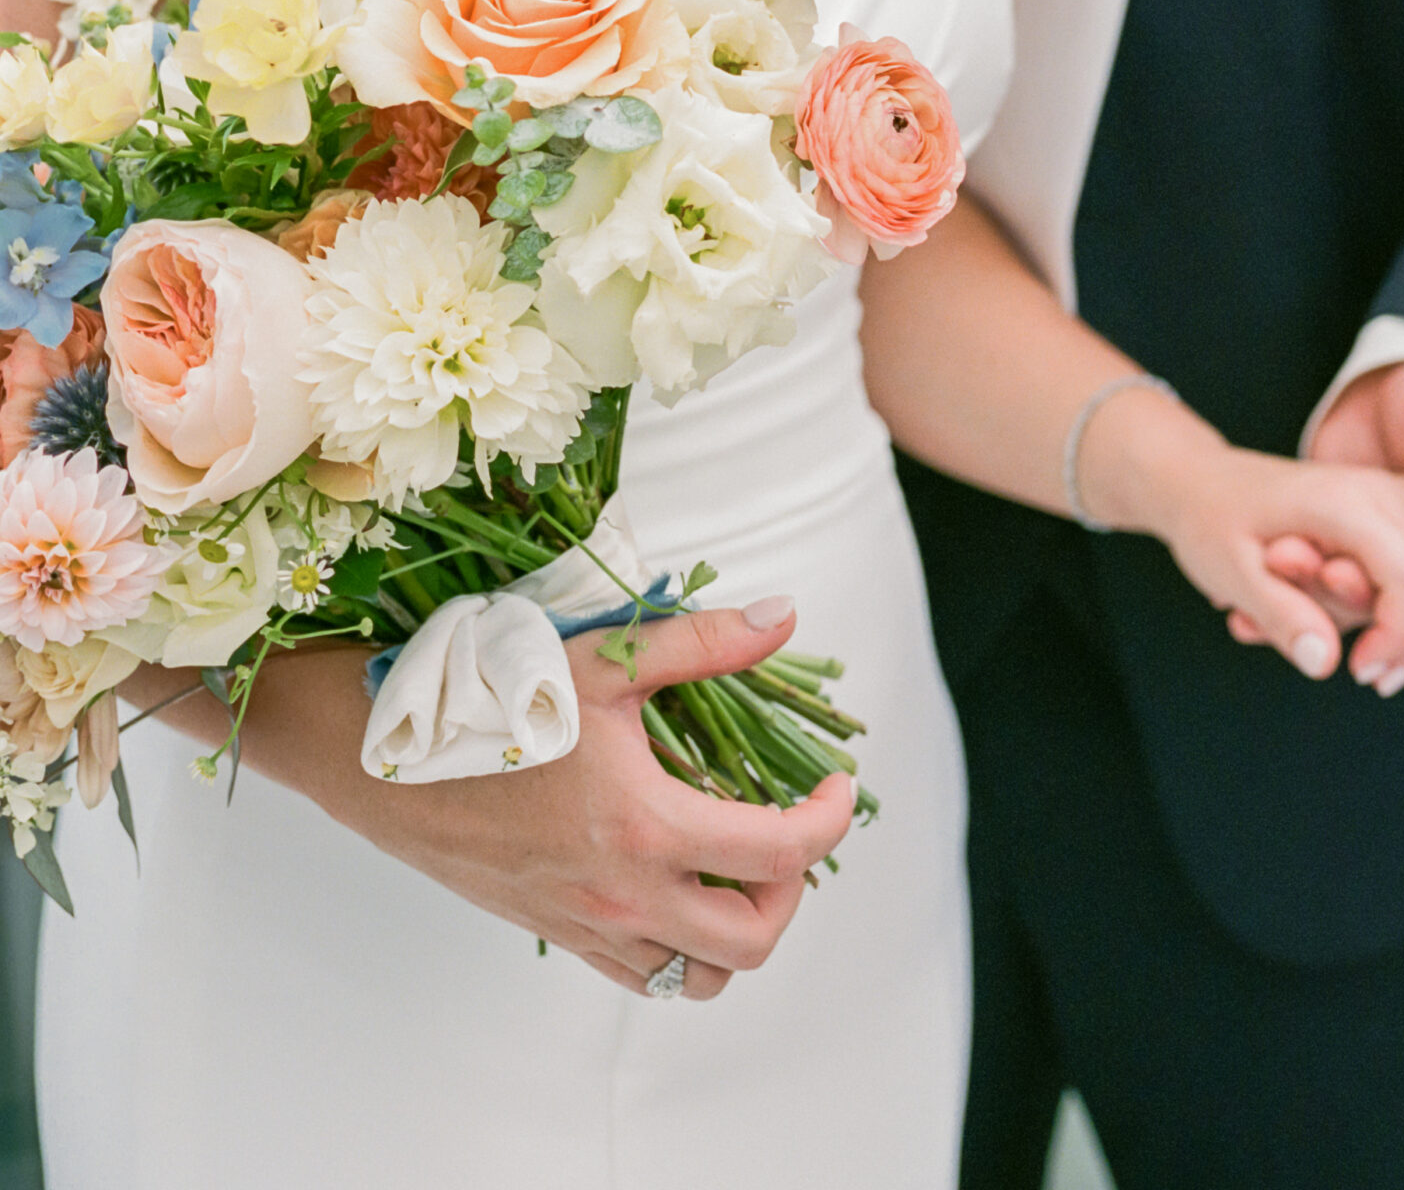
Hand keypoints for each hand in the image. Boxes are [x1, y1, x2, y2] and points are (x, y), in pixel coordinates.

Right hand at [129, 600, 853, 1000]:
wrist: (379, 753)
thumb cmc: (490, 693)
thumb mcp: (604, 656)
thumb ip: (702, 642)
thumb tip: (783, 616)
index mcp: (647, 828)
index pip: (780, 854)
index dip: (827, 821)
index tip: (835, 787)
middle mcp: (623, 896)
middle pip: (754, 939)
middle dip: (792, 889)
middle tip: (785, 828)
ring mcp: (586, 925)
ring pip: (699, 976)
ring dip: (736, 929)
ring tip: (734, 862)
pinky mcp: (553, 932)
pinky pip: (640, 976)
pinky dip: (678, 947)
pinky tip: (671, 881)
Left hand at [1083, 390, 1403, 684]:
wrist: (1198, 480)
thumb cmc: (1208, 521)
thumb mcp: (1227, 570)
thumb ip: (1279, 613)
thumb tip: (1326, 661)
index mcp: (1339, 501)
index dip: (1400, 637)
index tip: (1360, 673)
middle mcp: (1374, 488)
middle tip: (1376, 681)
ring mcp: (1386, 492)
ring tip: (1384, 666)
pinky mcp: (1388, 506)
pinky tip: (1402, 638)